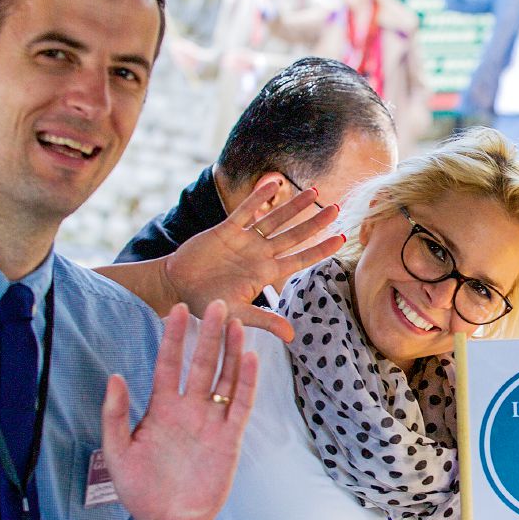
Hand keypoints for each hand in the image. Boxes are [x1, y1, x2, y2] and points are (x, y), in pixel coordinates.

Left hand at [101, 301, 257, 519]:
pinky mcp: (230, 437)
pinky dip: (247, 381)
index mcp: (162, 407)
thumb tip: (115, 377)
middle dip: (207, 334)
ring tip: (235, 323)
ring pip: (225, 377)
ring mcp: (211, 420)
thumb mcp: (117, 451)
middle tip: (215, 304)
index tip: (176, 310)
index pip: (169, 364)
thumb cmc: (140, 488)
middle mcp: (189, 408)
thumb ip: (115, 415)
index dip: (173, 338)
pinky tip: (249, 357)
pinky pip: (241, 404)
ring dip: (230, 351)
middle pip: (201, 363)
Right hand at [163, 182, 342, 340]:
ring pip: (275, 219)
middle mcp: (260, 254)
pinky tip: (275, 183)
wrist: (175, 287)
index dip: (321, 249)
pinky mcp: (226, 229)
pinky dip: (259, 197)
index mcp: (266, 273)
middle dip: (316, 223)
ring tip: (315, 191)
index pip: (301, 259)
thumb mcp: (236, 314)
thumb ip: (263, 320)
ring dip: (294, 206)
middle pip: (295, 235)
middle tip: (338, 208)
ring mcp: (245, 240)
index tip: (342, 238)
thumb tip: (291, 336)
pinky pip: (246, 210)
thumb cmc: (205, 304)